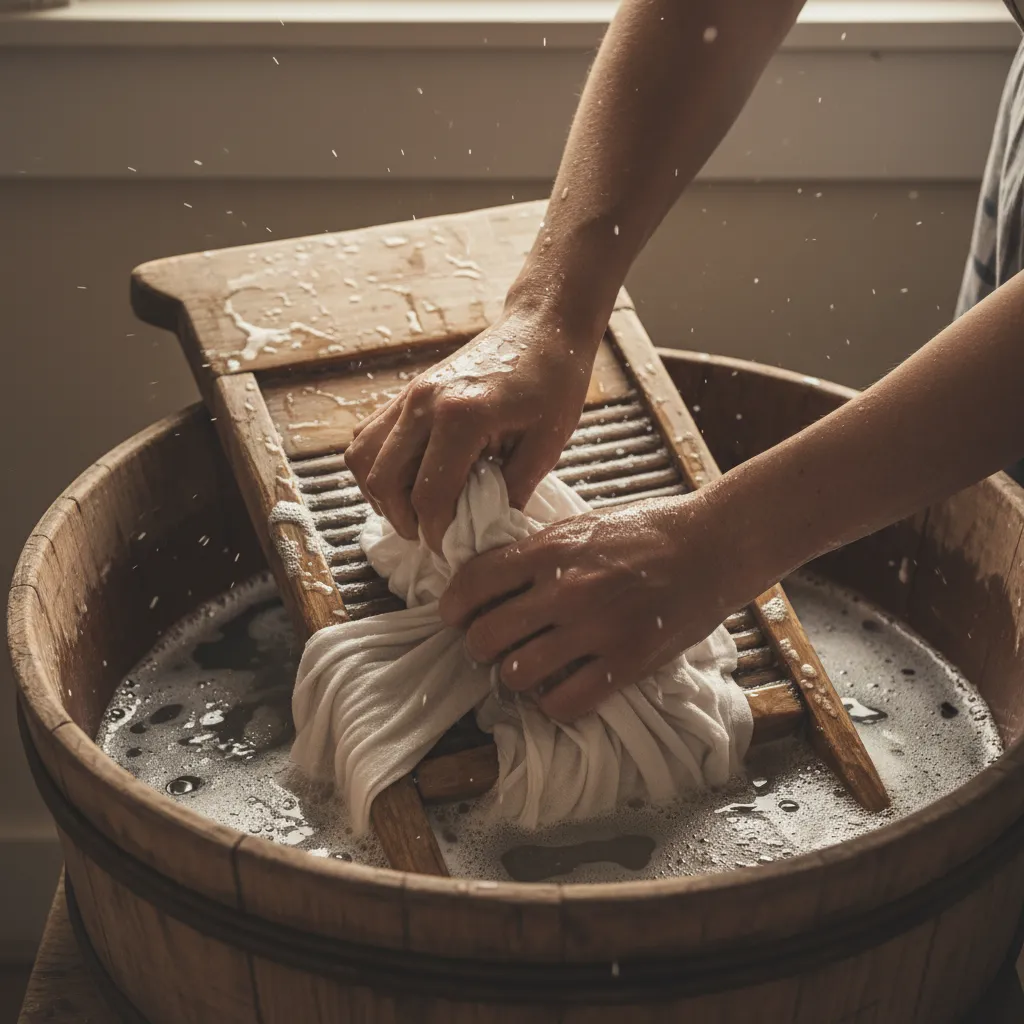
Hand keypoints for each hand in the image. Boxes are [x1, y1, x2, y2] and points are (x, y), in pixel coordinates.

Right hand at [345, 305, 600, 551]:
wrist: (542, 326)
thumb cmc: (554, 381)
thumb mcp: (547, 443)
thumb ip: (514, 489)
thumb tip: (486, 531)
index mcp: (462, 416)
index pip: (429, 495)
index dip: (435, 533)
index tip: (451, 549)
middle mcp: (424, 403)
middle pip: (383, 480)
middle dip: (403, 520)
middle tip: (431, 535)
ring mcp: (409, 394)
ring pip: (363, 457)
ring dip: (381, 493)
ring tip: (414, 511)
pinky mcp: (406, 392)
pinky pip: (369, 436)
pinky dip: (378, 466)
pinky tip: (409, 480)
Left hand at [439, 492, 756, 720]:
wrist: (713, 545)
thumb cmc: (646, 532)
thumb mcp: (580, 527)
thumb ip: (535, 553)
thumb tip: (488, 580)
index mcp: (549, 550)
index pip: (472, 584)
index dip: (453, 607)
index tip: (457, 617)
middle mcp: (565, 590)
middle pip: (484, 637)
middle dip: (479, 647)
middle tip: (491, 647)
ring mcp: (595, 629)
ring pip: (517, 674)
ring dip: (515, 676)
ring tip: (528, 668)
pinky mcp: (626, 663)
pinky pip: (564, 703)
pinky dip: (553, 703)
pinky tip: (560, 688)